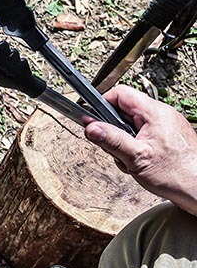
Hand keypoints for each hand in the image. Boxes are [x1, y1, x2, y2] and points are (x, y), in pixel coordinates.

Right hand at [84, 85, 196, 214]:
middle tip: (115, 149)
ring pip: (132, 125)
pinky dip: (135, 147)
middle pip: (124, 111)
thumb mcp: (136, 157)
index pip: (120, 94)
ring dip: (124, 142)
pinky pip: (143, 135)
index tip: (92, 119)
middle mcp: (162, 115)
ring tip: (131, 159)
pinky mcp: (167, 136)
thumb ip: (111, 140)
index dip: (102, 105)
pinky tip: (139, 161)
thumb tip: (91, 127)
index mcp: (154, 113)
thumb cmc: (177, 174)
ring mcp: (166, 125)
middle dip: (113, 130)